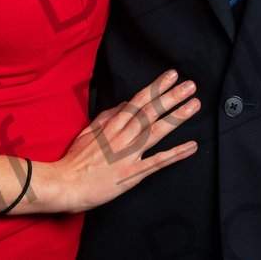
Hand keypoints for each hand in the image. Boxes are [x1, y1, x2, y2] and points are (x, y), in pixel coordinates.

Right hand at [36, 69, 199, 212]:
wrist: (66, 184)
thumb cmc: (75, 159)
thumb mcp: (88, 131)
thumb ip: (107, 116)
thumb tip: (125, 103)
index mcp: (112, 125)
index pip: (138, 101)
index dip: (156, 87)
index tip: (171, 76)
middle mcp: (122, 136)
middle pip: (150, 112)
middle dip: (171, 97)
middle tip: (190, 85)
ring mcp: (129, 154)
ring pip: (156, 131)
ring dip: (177, 117)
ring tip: (194, 106)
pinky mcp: (132, 173)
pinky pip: (158, 161)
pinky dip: (176, 153)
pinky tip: (191, 146)